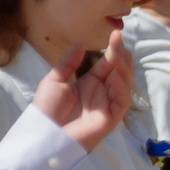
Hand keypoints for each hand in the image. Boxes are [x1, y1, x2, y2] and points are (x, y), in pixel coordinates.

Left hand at [32, 31, 134, 152]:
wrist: (44, 134)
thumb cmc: (47, 109)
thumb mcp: (54, 80)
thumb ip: (68, 63)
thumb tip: (80, 43)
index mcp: (90, 83)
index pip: (107, 64)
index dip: (113, 50)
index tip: (116, 34)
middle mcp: (102, 92)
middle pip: (119, 71)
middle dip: (121, 56)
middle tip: (119, 42)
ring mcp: (108, 105)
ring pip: (124, 85)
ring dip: (124, 69)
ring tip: (118, 56)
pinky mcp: (111, 118)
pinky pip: (122, 102)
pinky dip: (122, 89)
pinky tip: (114, 78)